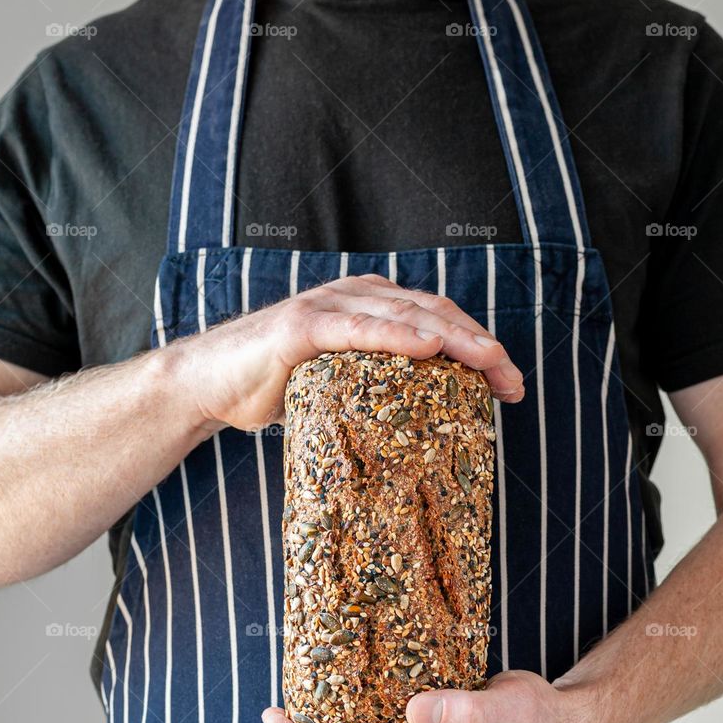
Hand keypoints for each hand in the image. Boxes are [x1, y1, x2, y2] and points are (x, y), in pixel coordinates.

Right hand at [176, 273, 523, 431]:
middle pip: (433, 313)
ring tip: (489, 361)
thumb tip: (422, 426)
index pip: (437, 319)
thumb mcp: (339, 385)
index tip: (509, 384)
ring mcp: (327, 306)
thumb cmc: (273, 387)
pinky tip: (428, 349)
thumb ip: (376, 385)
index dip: (478, 345)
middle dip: (479, 345)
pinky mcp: (300, 326)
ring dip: (452, 338)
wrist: (208, 385)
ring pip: (404, 315)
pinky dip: (395, 335)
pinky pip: (356, 328)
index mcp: (369, 307)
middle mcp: (354, 296)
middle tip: (513, 380)